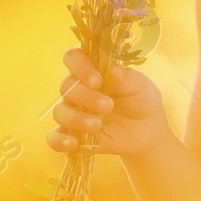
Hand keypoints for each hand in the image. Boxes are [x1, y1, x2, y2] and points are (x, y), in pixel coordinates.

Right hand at [46, 48, 168, 157]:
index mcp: (92, 70)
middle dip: (85, 97)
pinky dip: (59, 140)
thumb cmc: (141, 100)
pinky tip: (73, 143)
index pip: (73, 58)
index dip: (80, 66)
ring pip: (59, 111)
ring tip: (97, 126)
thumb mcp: (140, 86)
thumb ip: (126, 78)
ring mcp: (72, 111)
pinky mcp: (71, 133)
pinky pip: (53, 137)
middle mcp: (78, 89)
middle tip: (108, 106)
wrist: (146, 129)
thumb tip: (112, 70)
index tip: (98, 80)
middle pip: (66, 86)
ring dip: (76, 118)